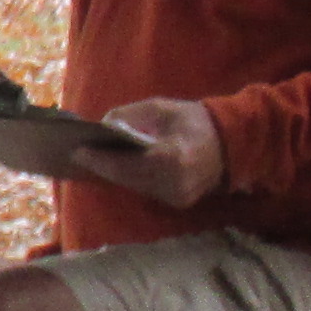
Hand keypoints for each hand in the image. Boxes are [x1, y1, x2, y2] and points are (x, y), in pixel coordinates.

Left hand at [75, 98, 221, 208]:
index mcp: (172, 159)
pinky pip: (146, 189)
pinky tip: (114, 168)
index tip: (77, 151)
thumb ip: (130, 115)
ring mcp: (177, 197)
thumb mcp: (161, 108)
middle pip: (127, 178)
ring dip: (114, 174)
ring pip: (134, 186)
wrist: (233, 142)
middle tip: (78, 155)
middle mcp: (174, 184)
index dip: (100, 159)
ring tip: (91, 160)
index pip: (127, 163)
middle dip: (102, 166)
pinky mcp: (178, 202)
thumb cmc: (195, 120)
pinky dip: (130, 178)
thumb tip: (104, 126)